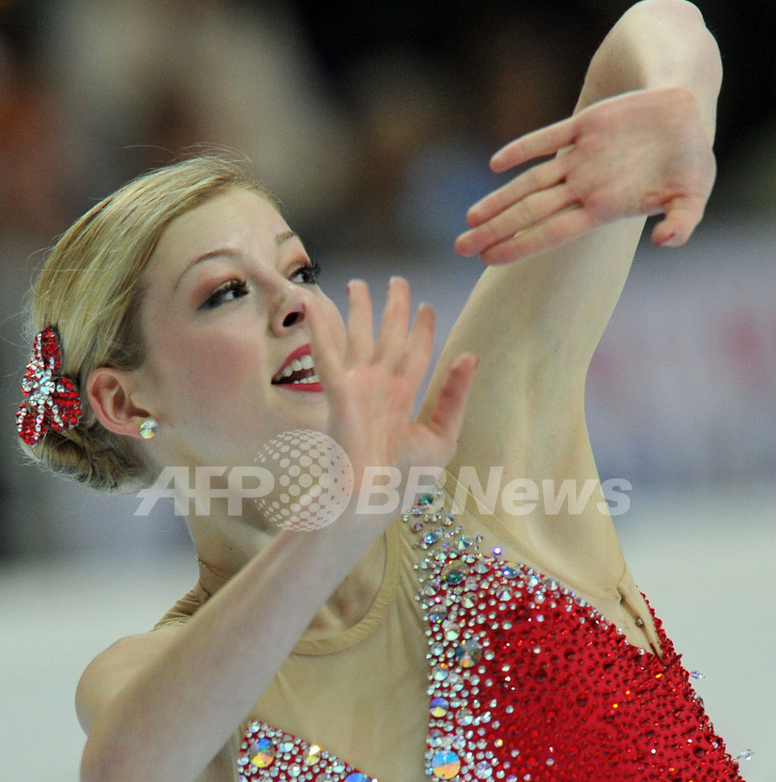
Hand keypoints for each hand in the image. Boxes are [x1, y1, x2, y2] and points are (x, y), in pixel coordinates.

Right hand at [308, 277, 476, 501]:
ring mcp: (358, 386)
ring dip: (359, 309)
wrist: (371, 499)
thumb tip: (470, 356)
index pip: (416, 352)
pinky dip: (318, 327)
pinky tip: (311, 303)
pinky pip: (327, 353)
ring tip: (359, 284)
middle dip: (394, 308)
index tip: (428, 307)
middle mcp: (380, 386)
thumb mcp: (443, 437)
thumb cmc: (403, 480)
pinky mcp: (339, 391)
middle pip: (389, 335)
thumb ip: (455, 397)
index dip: (423, 328)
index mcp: (403, 396)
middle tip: (397, 282)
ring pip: (359, 336)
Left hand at [455, 86, 716, 263]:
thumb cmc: (690, 160)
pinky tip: (495, 163)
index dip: (520, 245)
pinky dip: (523, 149)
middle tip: (459, 248)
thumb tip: (667, 242)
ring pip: (530, 182)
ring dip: (498, 198)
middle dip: (493, 231)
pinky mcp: (583, 125)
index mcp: (603, 208)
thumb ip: (682, 221)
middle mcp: (584, 186)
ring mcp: (581, 157)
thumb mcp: (696, 194)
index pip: (552, 232)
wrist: (687, 111)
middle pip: (529, 213)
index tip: (489, 260)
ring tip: (469, 218)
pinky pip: (547, 139)